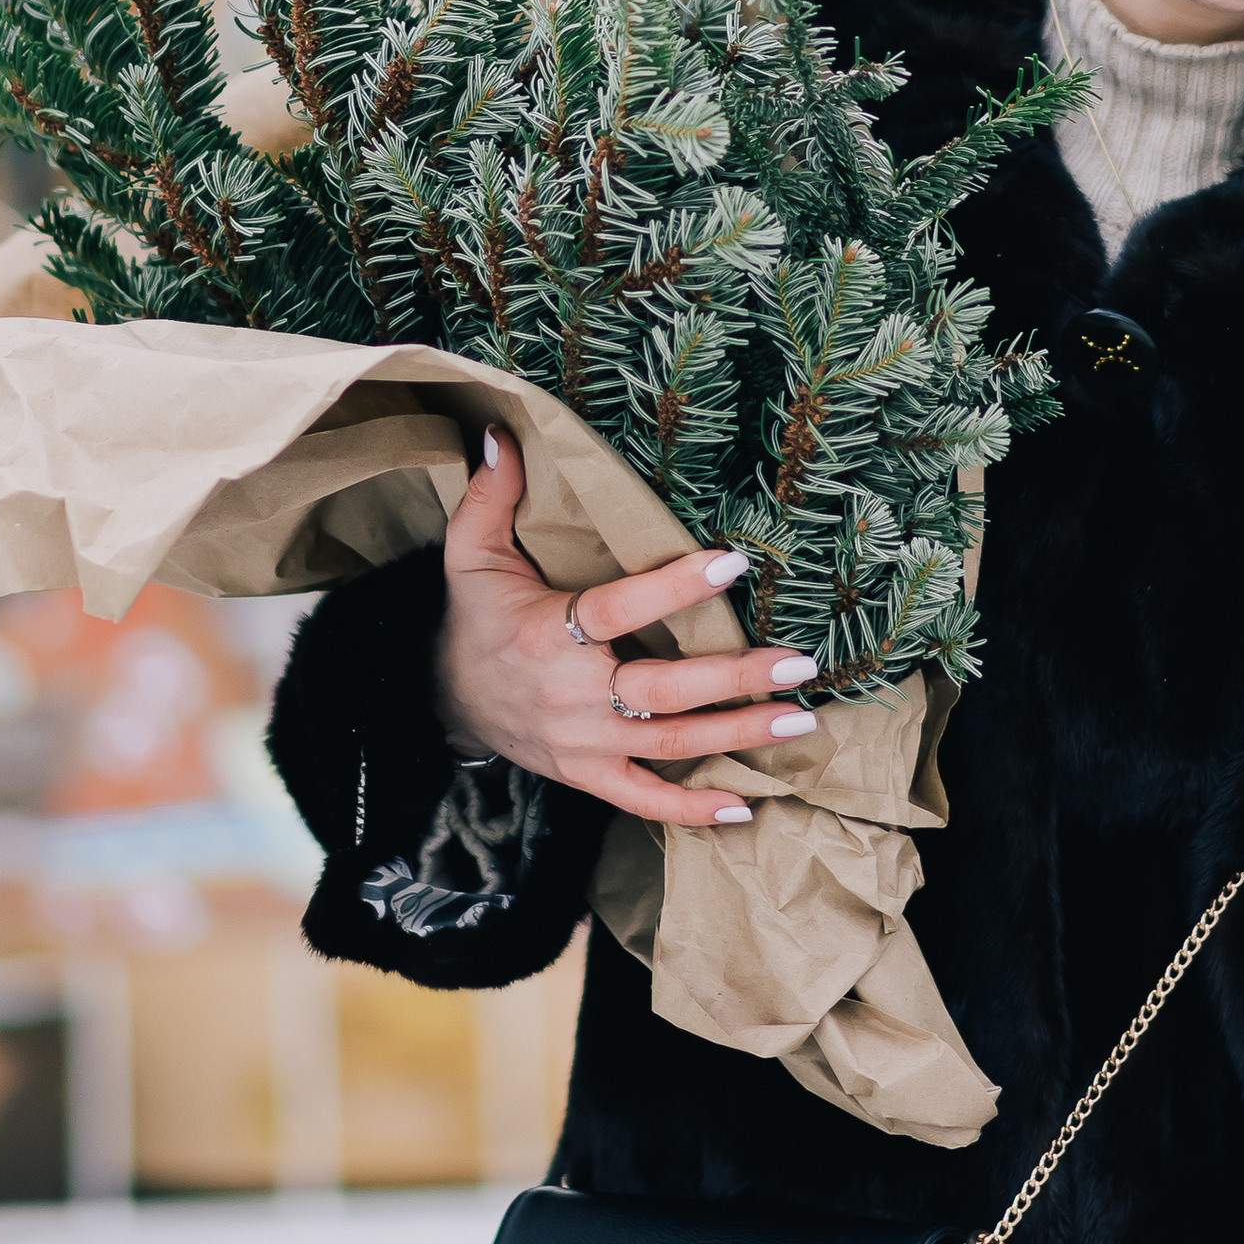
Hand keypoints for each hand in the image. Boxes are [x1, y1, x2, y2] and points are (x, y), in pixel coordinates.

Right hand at [435, 427, 818, 828]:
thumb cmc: (474, 619)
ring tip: (799, 719)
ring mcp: (582, 744)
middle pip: (663, 690)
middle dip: (735, 678)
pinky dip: (692, 810)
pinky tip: (745, 805)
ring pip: (670, 745)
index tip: (732, 561)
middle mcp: (571, 696)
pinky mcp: (587, 776)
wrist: (444, 702)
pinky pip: (643, 801)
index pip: (619, 608)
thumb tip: (500, 434)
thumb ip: (488, 498)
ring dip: (738, 735)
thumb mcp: (468, 556)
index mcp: (547, 635)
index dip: (674, 587)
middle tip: (797, 661)